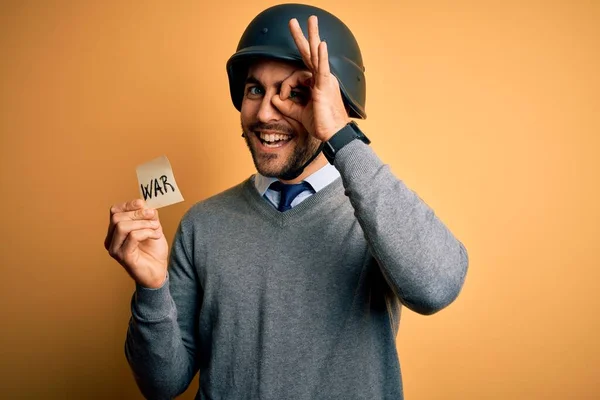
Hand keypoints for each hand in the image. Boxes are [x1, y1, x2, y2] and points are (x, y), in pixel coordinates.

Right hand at [104, 199, 167, 288]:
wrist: (159, 272)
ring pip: (122, 226)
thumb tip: (145, 204)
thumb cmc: (153, 252)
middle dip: (137, 213)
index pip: (114, 212)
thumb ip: (148, 216)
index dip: (128, 205)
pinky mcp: (124, 257)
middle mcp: (111, 241)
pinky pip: (132, 237)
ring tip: (156, 227)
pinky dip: (146, 232)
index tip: (143, 204)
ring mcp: (115, 250)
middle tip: (153, 216)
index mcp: (115, 232)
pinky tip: (156, 235)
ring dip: (143, 223)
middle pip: (117, 217)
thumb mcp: (152, 228)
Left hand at [271, 16, 350, 141]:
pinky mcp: (324, 87)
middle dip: (302, 36)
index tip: (281, 98)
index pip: (298, 73)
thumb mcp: (299, 113)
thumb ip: (286, 105)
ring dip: (312, 36)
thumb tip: (274, 99)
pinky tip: (321, 44)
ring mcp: (324, 80)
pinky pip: (322, 69)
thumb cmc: (321, 124)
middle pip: (310, 53)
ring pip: (315, 54)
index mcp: (317, 83)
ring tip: (311, 19)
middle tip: (294, 21)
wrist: (333, 134)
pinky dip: (322, 56)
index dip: (286, 84)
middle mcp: (321, 78)